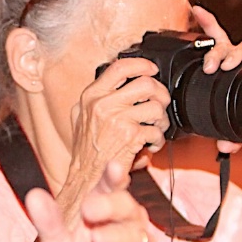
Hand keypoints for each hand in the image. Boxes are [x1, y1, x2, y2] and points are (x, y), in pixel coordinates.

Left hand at [27, 161, 158, 241]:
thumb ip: (47, 222)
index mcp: (100, 208)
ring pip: (139, 234)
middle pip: (127, 206)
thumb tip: (33, 196)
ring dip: (120, 235)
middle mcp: (121, 223)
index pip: (111, 186)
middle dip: (111, 206)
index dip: (115, 176)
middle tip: (89, 210)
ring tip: (97, 240)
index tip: (114, 167)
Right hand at [67, 56, 170, 190]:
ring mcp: (117, 119)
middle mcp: (103, 104)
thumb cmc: (85, 149)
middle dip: (159, 93)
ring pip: (155, 106)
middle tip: (160, 103)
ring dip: (161, 119)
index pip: (120, 67)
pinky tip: (150, 144)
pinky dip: (158, 139)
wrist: (86, 176)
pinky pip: (156, 130)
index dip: (142, 65)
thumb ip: (95, 97)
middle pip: (145, 84)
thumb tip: (116, 79)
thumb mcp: (80, 115)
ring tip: (155, 127)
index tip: (152, 69)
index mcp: (92, 95)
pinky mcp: (130, 136)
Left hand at [192, 2, 241, 153]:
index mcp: (235, 66)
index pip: (218, 43)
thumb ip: (234, 137)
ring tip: (230, 64)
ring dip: (238, 53)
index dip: (208, 26)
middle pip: (228, 46)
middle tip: (210, 67)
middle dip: (217, 54)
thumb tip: (224, 149)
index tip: (195, 8)